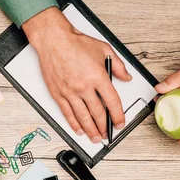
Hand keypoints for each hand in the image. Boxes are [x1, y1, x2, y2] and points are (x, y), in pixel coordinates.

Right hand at [22, 8, 131, 142]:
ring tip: (95, 137)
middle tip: (107, 134)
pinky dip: (74, 123)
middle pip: (97, 113)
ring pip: (83, 117)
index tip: (119, 122)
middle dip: (104, 127)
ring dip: (90, 130)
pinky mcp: (58, 94)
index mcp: (98, 77)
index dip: (117, 115)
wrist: (54, 41)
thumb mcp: (104, 50)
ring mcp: (70, 92)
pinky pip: (68, 113)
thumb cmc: (76, 43)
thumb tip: (126, 77)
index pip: (111, 102)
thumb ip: (118, 66)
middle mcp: (84, 87)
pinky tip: (79, 129)